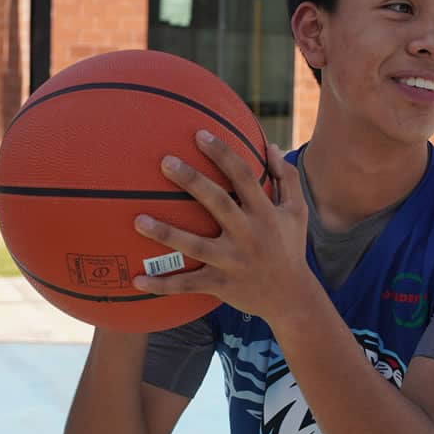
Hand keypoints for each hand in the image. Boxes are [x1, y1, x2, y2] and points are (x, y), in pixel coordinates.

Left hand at [131, 130, 312, 321]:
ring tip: (137, 220)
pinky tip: (136, 280)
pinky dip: (162, 284)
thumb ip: (286, 178)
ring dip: (165, 234)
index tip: (200, 134)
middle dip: (192, 181)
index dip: (223, 154)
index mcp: (265, 213)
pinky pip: (187, 285)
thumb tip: (270, 145)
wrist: (291, 298)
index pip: (244, 177)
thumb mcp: (297, 212)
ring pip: (195, 246)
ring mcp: (232, 263)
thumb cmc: (290, 247)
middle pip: (218, 204)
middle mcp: (248, 235)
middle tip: (165, 161)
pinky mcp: (220, 286)